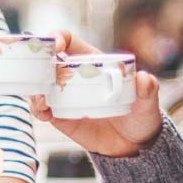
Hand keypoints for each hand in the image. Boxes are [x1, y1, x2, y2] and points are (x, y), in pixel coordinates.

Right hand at [28, 30, 163, 157]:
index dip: (58, 37)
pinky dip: (38, 109)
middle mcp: (74, 76)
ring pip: (40, 84)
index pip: (69, 42)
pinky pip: (42, 108)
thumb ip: (148, 90)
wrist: (132, 145)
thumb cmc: (140, 116)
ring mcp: (65, 95)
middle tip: (38, 72)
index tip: (55, 45)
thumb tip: (144, 78)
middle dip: (36, 61)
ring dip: (35, 88)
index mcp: (92, 62)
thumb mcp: (147, 103)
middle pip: (47, 60)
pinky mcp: (60, 115)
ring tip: (42, 101)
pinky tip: (44, 113)